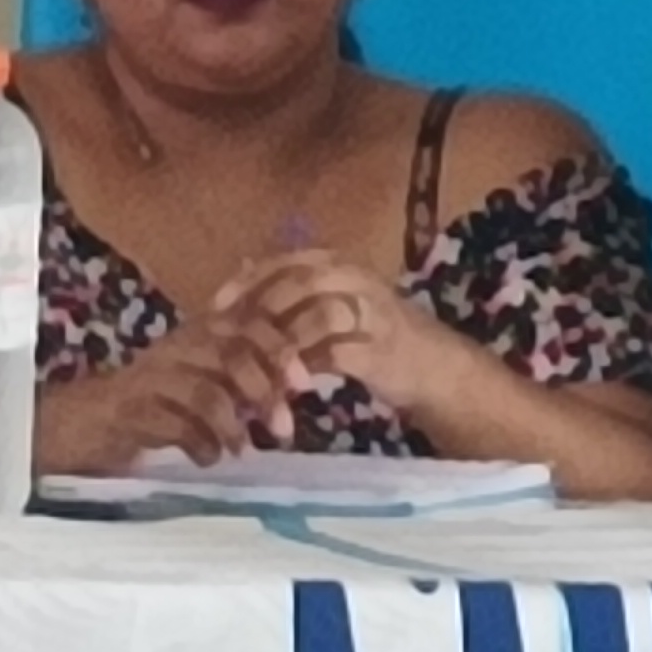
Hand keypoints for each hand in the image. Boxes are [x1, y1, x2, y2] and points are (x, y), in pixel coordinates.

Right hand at [35, 306, 310, 472]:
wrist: (79, 423)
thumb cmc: (153, 403)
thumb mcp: (202, 381)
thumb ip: (244, 375)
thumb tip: (300, 385)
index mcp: (197, 335)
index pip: (249, 324)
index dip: (281, 350)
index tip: (304, 385)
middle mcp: (174, 349)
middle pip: (231, 353)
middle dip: (264, 391)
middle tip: (283, 428)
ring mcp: (148, 379)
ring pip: (205, 391)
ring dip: (233, 426)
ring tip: (243, 450)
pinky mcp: (127, 413)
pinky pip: (173, 425)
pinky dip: (199, 445)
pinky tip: (208, 459)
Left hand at [213, 250, 494, 424]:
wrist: (436, 369)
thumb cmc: (378, 339)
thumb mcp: (333, 309)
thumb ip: (295, 296)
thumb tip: (242, 278)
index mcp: (343, 267)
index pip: (287, 262)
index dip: (248, 281)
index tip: (215, 306)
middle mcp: (359, 282)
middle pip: (299, 282)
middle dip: (258, 309)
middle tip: (227, 337)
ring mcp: (373, 314)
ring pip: (315, 316)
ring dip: (278, 345)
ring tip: (250, 369)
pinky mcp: (380, 349)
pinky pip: (333, 355)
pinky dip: (304, 371)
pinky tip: (283, 389)